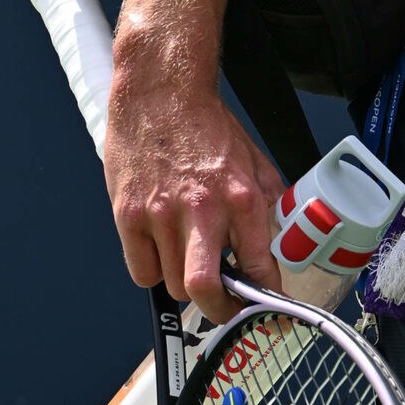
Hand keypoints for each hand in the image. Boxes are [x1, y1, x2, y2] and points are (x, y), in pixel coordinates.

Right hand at [103, 50, 281, 324]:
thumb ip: (266, 203)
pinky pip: (141, 271)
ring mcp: (161, 215)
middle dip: (217, 311)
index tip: (265, 311)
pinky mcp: (128, 215)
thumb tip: (276, 242)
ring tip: (189, 261)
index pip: (258, 266)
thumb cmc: (206, 127)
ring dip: (184, 284)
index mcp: (241, 198)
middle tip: (223, 307)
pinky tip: (162, 250)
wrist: (161, 94)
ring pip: (171, 284)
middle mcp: (202, 210)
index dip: (264, 299)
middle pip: (204, 290)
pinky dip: (153, 270)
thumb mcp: (253, 161)